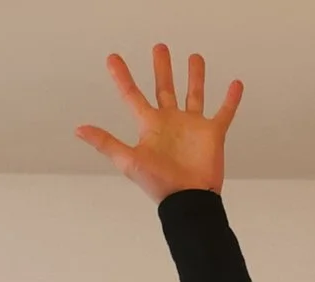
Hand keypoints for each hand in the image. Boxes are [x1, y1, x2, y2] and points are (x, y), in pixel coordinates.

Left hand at [76, 44, 241, 201]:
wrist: (189, 200)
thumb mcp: (128, 161)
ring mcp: (192, 127)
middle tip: (159, 48)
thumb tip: (79, 129)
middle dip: (162, 68)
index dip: (121, 77)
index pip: (132, 95)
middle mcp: (171, 122)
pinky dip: (231, 100)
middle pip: (164, 88)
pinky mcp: (212, 134)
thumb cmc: (159, 184)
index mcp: (150, 125)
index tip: (112, 59)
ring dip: (195, 77)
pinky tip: (235, 84)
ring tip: (194, 57)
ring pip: (194, 95)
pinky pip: (224, 113)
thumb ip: (105, 143)